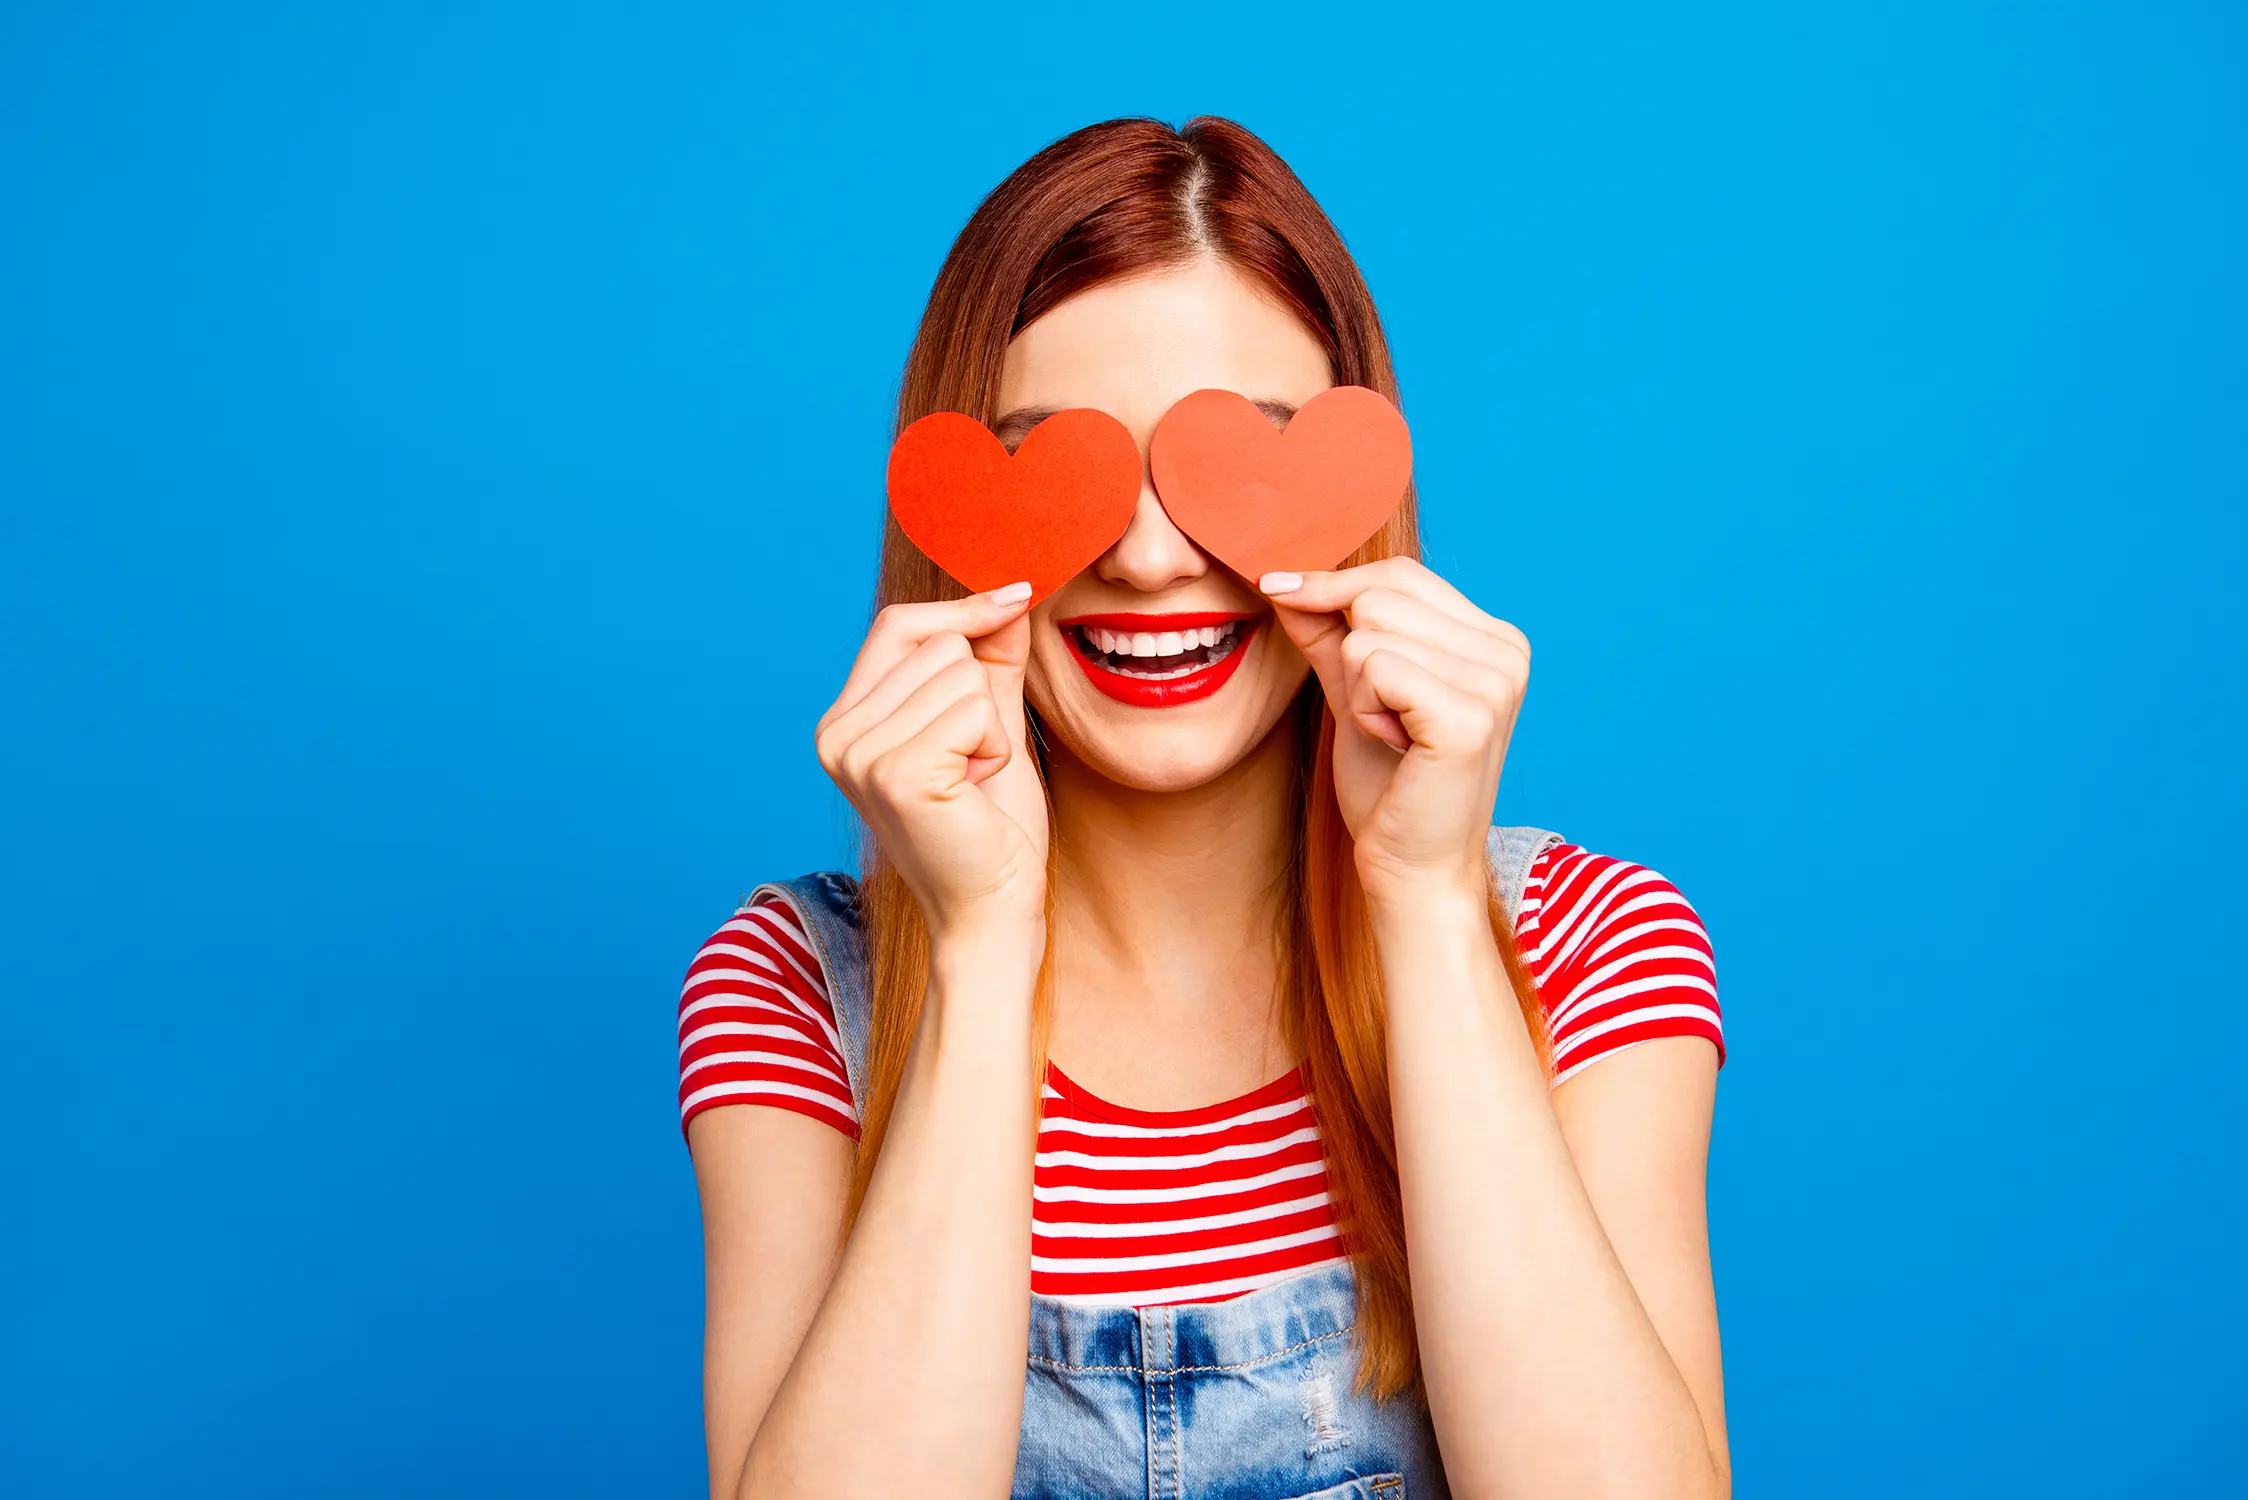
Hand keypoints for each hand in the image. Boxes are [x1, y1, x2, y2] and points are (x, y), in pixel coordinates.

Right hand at [816, 583, 1048, 936]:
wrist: (991, 912)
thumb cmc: (990, 828)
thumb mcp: (989, 726)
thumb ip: (991, 660)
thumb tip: (1008, 593)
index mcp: (845, 720)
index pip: (899, 625)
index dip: (961, 611)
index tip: (1016, 595)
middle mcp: (838, 733)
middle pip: (938, 643)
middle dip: (980, 696)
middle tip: (971, 763)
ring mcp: (860, 754)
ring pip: (963, 673)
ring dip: (991, 728)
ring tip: (971, 782)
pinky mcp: (897, 773)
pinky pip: (976, 710)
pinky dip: (995, 748)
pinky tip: (975, 793)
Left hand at [1263, 558, 1530, 898]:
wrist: (1413, 870)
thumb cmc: (1390, 789)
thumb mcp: (1357, 693)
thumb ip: (1330, 634)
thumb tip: (1284, 579)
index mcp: (1495, 640)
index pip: (1401, 575)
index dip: (1334, 585)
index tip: (1279, 588)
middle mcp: (1507, 652)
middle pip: (1380, 595)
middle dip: (1351, 655)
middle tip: (1382, 717)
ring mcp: (1494, 682)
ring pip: (1368, 632)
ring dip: (1358, 690)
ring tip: (1393, 735)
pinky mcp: (1467, 716)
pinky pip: (1372, 667)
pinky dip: (1364, 709)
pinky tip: (1395, 745)